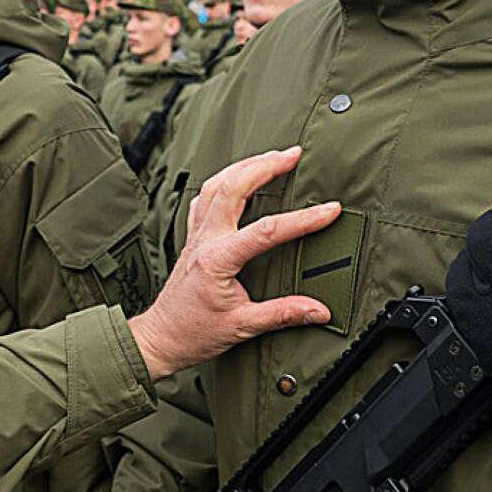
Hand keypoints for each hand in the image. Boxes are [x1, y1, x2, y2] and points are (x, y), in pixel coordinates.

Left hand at [126, 147, 336, 380]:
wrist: (160, 337)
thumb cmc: (194, 333)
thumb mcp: (242, 327)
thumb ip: (283, 314)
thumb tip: (320, 310)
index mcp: (218, 259)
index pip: (267, 230)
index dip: (302, 219)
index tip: (330, 210)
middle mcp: (205, 240)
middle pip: (233, 187)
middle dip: (265, 166)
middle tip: (294, 154)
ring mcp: (196, 235)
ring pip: (215, 185)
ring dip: (244, 166)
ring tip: (272, 155)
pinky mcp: (192, 237)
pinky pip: (205, 198)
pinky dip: (223, 180)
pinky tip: (237, 177)